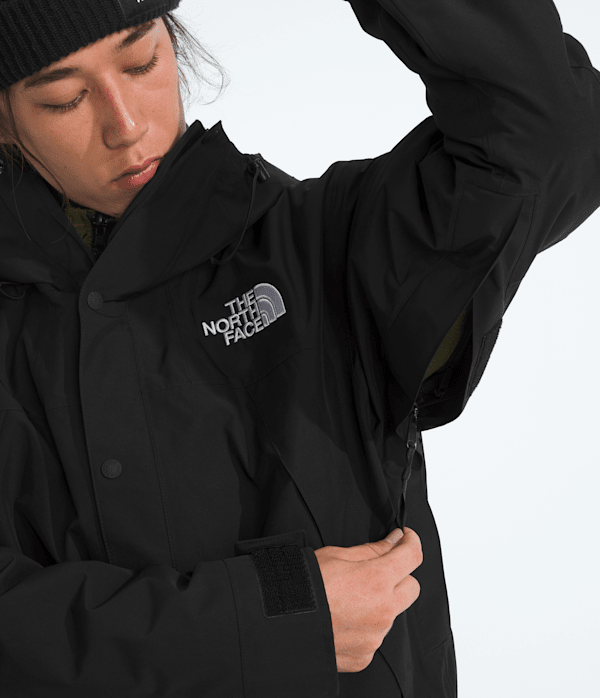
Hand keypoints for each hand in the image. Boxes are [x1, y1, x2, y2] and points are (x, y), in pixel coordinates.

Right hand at [314, 527, 421, 672]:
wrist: (282, 623)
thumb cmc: (304, 586)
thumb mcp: (337, 555)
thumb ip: (373, 550)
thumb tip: (394, 541)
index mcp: (377, 580)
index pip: (412, 557)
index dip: (411, 543)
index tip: (406, 539)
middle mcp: (383, 611)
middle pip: (411, 588)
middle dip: (401, 576)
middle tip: (379, 570)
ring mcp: (375, 636)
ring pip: (392, 613)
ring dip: (381, 603)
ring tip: (349, 598)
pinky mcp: (365, 655)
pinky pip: (375, 637)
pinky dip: (365, 627)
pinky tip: (344, 619)